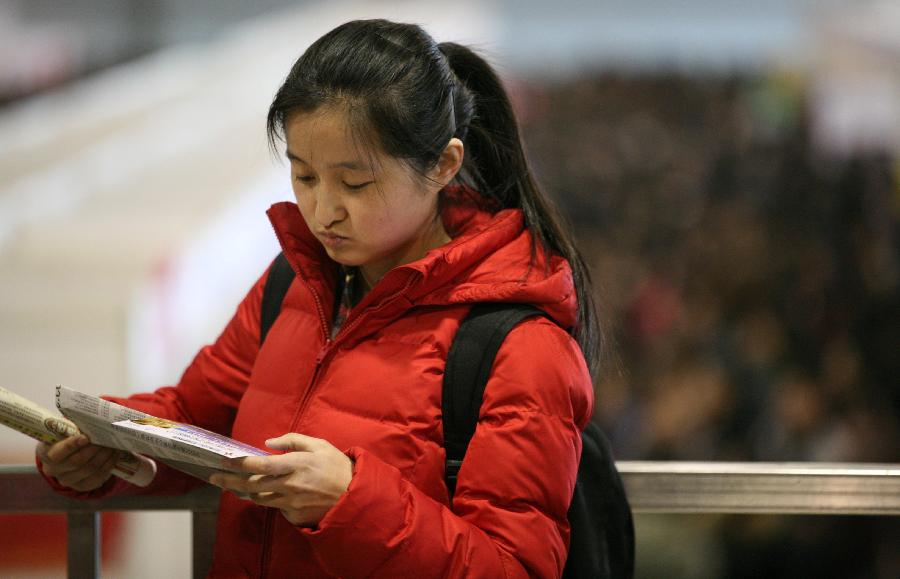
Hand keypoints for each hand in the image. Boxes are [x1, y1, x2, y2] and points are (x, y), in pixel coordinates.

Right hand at [36, 435, 121, 491]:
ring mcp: (67, 480)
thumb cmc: (66, 437)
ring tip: (113, 445)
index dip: (72, 445)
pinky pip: (98, 478)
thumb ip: (72, 427)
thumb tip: (91, 419)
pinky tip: (114, 455)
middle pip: (77, 461)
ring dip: (104, 456)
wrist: (66, 455)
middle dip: (94, 449)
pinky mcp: (81, 486)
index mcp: (46, 453)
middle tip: (107, 438)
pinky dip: (108, 465)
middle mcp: (53, 470)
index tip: (86, 437)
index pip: (57, 453)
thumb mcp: (63, 431)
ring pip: (90, 469)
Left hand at [209, 433, 353, 526]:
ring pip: (259, 498)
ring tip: (233, 486)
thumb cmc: (337, 466)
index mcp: (296, 464)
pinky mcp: (294, 514)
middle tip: (214, 477)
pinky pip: (274, 506)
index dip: (239, 463)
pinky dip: (267, 499)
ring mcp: (291, 501)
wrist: (353, 495)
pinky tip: (262, 494)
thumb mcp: (319, 445)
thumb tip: (269, 443)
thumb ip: (293, 440)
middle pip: (251, 484)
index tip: (224, 460)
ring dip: (244, 492)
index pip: (260, 464)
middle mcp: (290, 484)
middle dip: (229, 481)